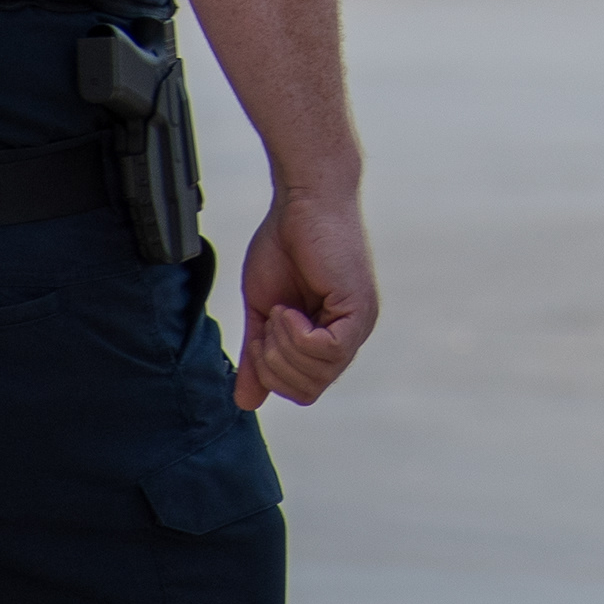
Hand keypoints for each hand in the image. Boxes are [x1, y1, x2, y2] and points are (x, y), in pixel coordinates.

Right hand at [232, 189, 376, 410]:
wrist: (302, 201)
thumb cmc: (284, 244)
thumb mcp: (262, 309)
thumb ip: (258, 354)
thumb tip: (245, 403)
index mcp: (331, 336)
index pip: (304, 390)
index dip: (272, 374)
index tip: (260, 334)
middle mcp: (350, 334)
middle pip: (308, 390)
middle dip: (274, 364)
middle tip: (269, 323)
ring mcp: (358, 323)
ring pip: (317, 375)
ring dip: (283, 347)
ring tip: (280, 311)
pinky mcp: (358, 308)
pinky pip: (328, 352)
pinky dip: (297, 337)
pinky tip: (289, 309)